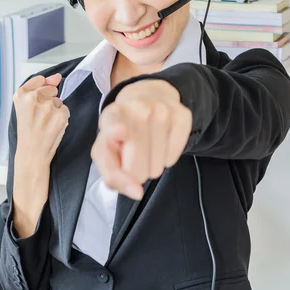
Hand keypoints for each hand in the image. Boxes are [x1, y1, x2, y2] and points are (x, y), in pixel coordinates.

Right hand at [13, 73, 69, 164]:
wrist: (31, 153)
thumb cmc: (27, 132)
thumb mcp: (24, 107)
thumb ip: (40, 88)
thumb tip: (57, 77)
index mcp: (21, 95)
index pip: (39, 80)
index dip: (42, 89)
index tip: (38, 101)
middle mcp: (33, 98)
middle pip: (51, 90)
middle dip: (49, 100)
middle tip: (40, 117)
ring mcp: (48, 106)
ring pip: (58, 101)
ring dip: (55, 110)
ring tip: (45, 124)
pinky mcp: (60, 115)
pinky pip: (65, 110)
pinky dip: (61, 118)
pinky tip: (52, 127)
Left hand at [90, 80, 191, 199]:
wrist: (147, 97)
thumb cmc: (122, 132)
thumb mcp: (107, 151)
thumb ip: (114, 176)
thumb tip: (137, 192)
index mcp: (111, 115)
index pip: (113, 127)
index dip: (115, 132)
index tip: (122, 131)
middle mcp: (137, 108)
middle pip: (137, 164)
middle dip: (135, 171)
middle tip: (133, 157)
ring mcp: (162, 110)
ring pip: (158, 165)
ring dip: (152, 165)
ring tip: (147, 148)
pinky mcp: (182, 115)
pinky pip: (174, 157)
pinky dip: (167, 158)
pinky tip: (161, 144)